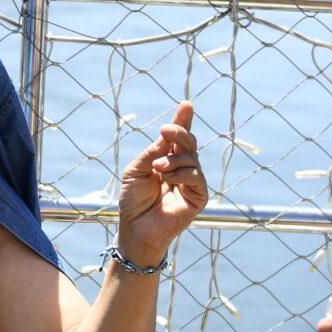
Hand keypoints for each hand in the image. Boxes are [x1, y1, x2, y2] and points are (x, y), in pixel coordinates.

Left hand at [115, 100, 207, 266]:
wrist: (135, 227)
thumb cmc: (133, 200)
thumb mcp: (137, 170)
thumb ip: (153, 152)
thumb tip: (167, 133)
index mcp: (166, 159)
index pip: (178, 137)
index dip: (183, 120)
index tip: (186, 104)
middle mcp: (181, 168)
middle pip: (189, 142)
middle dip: (179, 131)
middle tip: (165, 130)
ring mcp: (191, 182)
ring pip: (192, 158)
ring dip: (174, 160)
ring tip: (157, 169)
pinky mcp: (198, 197)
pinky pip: (196, 177)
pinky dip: (181, 174)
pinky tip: (168, 179)